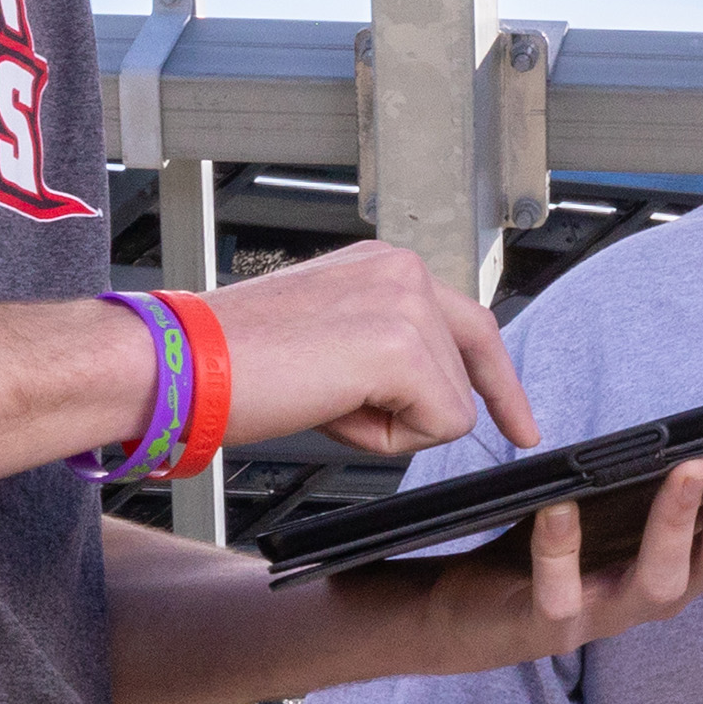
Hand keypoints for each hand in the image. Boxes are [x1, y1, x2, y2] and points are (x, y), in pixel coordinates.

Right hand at [200, 241, 538, 456]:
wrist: (179, 364)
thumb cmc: (233, 361)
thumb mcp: (328, 340)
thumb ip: (384, 352)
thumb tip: (424, 396)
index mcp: (385, 265)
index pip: (473, 325)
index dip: (499, 383)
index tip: (522, 426)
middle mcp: (405, 271)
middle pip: (465, 372)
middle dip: (418, 411)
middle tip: (342, 409)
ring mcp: (407, 303)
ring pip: (450, 405)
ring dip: (386, 425)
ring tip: (318, 396)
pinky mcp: (402, 346)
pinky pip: (438, 426)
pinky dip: (385, 438)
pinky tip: (330, 408)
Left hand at [370, 426, 702, 676]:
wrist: (473, 610)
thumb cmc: (576, 548)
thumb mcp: (657, 504)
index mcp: (696, 559)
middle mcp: (665, 591)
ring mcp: (608, 612)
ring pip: (662, 582)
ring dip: (677, 524)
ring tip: (685, 467)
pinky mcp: (548, 623)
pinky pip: (561, 590)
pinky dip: (561, 548)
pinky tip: (561, 505)